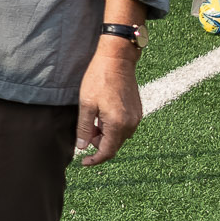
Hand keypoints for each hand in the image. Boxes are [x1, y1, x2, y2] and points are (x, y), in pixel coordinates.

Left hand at [74, 38, 141, 164]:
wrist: (117, 59)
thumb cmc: (99, 79)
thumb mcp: (86, 104)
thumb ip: (84, 128)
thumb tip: (81, 147)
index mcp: (118, 125)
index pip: (107, 152)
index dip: (94, 160)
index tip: (83, 162)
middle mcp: (131, 124)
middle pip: (114, 145)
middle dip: (98, 143)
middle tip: (85, 129)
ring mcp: (136, 117)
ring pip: (119, 136)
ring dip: (105, 134)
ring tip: (93, 118)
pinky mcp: (137, 110)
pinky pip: (124, 127)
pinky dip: (112, 126)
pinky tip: (102, 114)